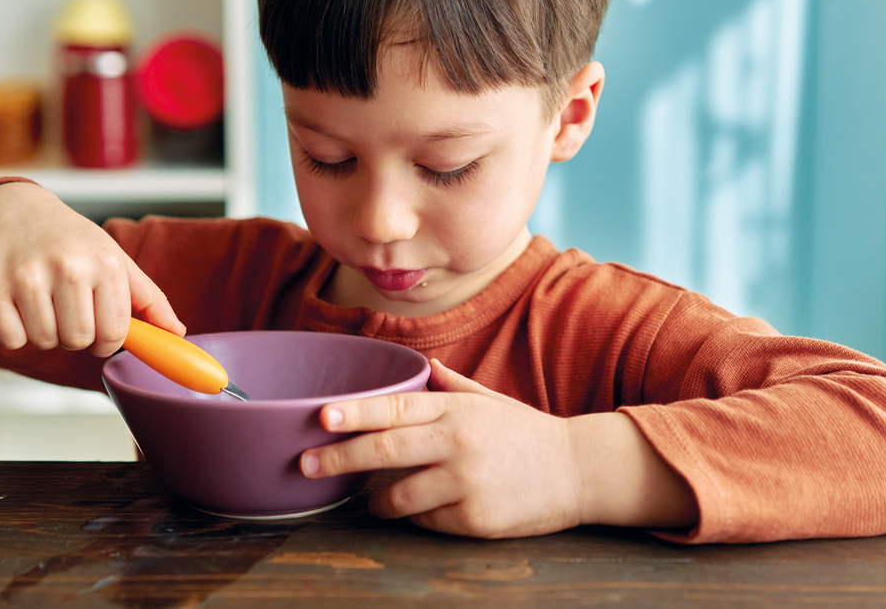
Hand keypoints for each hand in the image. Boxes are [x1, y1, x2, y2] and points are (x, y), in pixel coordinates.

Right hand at [0, 183, 183, 356]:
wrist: (13, 211)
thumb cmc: (71, 242)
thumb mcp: (115, 260)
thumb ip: (148, 299)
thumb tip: (177, 333)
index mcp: (105, 262)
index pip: (114, 333)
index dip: (106, 339)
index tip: (98, 327)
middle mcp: (68, 266)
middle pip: (78, 341)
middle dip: (75, 335)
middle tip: (67, 309)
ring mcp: (26, 276)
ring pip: (44, 342)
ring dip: (45, 333)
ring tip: (42, 302)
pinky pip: (12, 340)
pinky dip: (15, 332)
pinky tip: (17, 305)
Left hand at [299, 359, 583, 537]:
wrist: (579, 471)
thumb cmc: (527, 433)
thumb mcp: (489, 400)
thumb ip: (450, 385)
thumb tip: (419, 363)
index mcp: (457, 409)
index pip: (395, 407)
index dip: (354, 413)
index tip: (320, 417)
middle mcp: (458, 442)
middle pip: (383, 452)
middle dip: (338, 458)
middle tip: (306, 464)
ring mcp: (466, 483)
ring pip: (399, 497)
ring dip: (377, 500)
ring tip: (370, 500)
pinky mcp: (475, 520)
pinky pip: (427, 522)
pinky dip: (417, 518)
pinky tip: (423, 510)